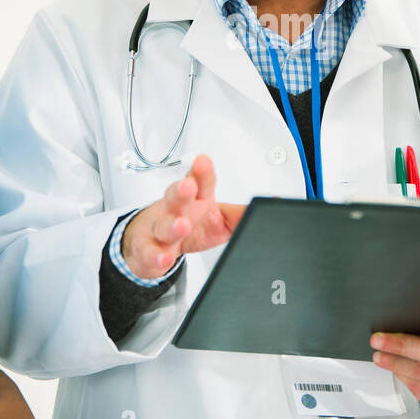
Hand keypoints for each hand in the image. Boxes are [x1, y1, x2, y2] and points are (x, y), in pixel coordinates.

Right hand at [123, 154, 244, 280]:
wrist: (153, 243)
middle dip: (182, 190)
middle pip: (177, 197)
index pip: (200, 182)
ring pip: (164, 225)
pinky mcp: (150, 251)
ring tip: (182, 225)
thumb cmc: (192, 224)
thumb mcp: (221, 219)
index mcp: (196, 198)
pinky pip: (151, 253)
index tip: (203, 161)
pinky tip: (164, 258)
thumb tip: (269, 205)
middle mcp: (177, 210)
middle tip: (188, 185)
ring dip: (172, 225)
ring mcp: (161, 229)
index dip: (202, 172)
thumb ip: (241, 214)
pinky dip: (157, 256)